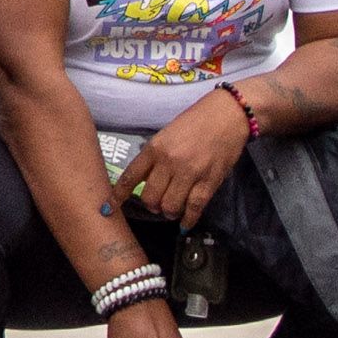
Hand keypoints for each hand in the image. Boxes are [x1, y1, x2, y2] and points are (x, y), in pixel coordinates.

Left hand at [118, 91, 249, 226]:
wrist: (228, 114)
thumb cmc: (196, 120)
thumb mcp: (168, 133)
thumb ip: (156, 155)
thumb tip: (147, 178)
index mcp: (155, 148)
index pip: (131, 176)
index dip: (118, 195)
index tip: (109, 208)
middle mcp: (169, 162)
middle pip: (150, 197)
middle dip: (151, 205)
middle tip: (157, 203)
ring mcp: (190, 173)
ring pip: (170, 206)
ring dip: (169, 212)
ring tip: (172, 209)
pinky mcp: (209, 181)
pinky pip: (194, 208)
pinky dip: (188, 219)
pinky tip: (185, 223)